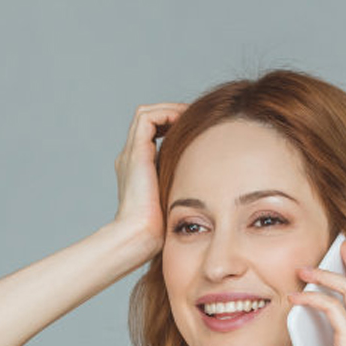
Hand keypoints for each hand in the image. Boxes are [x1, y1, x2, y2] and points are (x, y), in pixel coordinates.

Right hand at [112, 103, 187, 257]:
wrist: (140, 235)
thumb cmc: (160, 227)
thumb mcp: (177, 199)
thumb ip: (186, 184)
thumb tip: (214, 182)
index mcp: (137, 170)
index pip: (152, 134)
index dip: (172, 126)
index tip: (196, 133)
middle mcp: (130, 159)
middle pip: (149, 121)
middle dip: (172, 115)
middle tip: (196, 121)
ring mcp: (130, 155)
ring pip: (146, 114)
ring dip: (170, 111)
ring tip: (190, 118)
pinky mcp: (135, 153)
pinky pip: (147, 117)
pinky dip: (166, 114)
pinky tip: (183, 123)